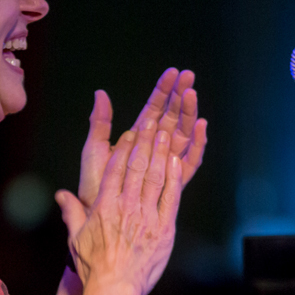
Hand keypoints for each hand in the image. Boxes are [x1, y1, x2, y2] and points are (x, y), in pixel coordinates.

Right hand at [59, 120, 183, 294]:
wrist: (114, 289)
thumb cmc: (94, 265)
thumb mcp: (76, 237)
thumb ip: (72, 212)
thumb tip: (61, 195)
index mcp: (105, 206)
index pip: (115, 169)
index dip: (124, 148)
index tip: (130, 132)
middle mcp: (126, 207)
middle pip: (137, 167)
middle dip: (145, 142)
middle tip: (151, 122)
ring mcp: (147, 217)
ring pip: (155, 177)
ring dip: (160, 153)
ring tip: (164, 134)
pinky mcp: (164, 229)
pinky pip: (170, 198)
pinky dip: (173, 178)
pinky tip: (175, 162)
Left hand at [77, 68, 207, 212]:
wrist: (100, 221)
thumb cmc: (94, 188)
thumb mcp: (94, 151)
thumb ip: (100, 123)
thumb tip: (100, 94)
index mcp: (136, 139)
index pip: (154, 110)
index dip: (163, 91)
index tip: (173, 72)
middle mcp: (154, 150)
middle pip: (172, 118)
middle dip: (181, 97)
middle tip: (189, 77)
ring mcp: (165, 165)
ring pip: (183, 135)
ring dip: (189, 114)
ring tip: (192, 94)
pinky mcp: (173, 183)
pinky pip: (190, 162)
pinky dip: (197, 145)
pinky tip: (200, 127)